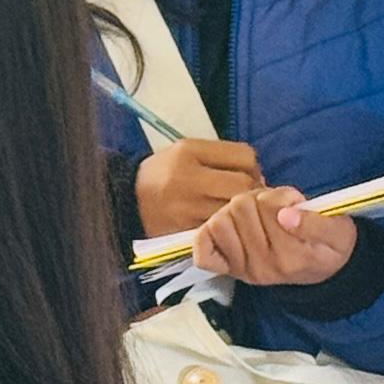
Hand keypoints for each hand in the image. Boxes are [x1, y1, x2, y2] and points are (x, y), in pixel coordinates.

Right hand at [134, 136, 262, 232]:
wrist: (126, 201)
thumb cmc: (163, 173)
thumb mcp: (187, 151)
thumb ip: (222, 156)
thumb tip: (258, 174)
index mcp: (189, 151)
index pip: (244, 156)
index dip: (253, 166)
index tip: (247, 174)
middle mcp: (187, 178)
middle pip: (243, 185)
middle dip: (252, 191)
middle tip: (247, 197)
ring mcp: (186, 208)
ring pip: (234, 210)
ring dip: (242, 212)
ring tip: (236, 211)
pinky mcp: (185, 232)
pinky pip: (220, 230)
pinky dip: (227, 228)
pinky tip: (224, 226)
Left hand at [192, 187, 357, 285]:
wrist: (324, 270)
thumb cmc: (329, 245)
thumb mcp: (339, 232)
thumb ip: (316, 223)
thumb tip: (286, 214)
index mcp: (290, 257)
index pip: (268, 207)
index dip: (281, 195)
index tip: (295, 201)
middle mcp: (263, 268)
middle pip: (241, 207)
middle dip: (257, 198)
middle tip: (274, 206)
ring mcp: (243, 270)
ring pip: (220, 220)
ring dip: (236, 209)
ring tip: (257, 214)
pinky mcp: (229, 268)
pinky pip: (203, 250)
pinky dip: (210, 233)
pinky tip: (230, 227)